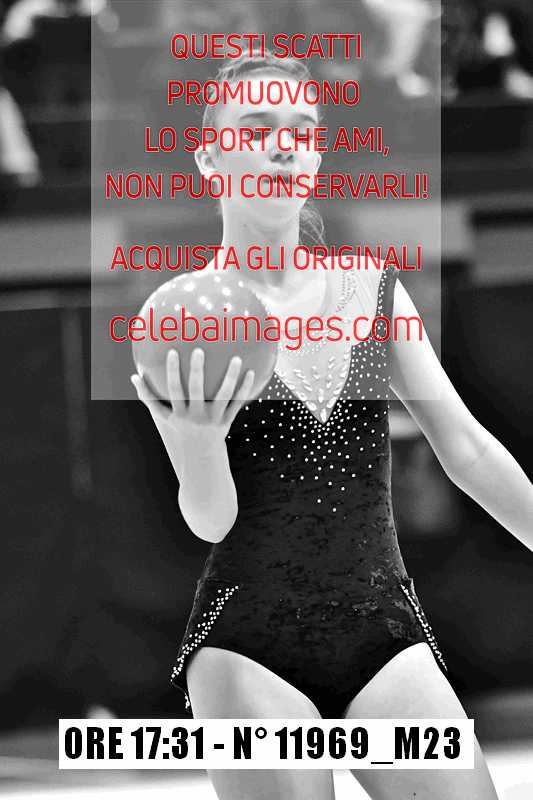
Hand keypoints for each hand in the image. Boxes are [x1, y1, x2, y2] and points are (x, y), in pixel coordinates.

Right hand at [131, 348, 254, 463]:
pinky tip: (252, 372)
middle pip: (196, 390)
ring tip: (237, 358)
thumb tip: (133, 375)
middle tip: (199, 349)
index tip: (172, 351)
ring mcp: (212, 420)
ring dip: (230, 377)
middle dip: (197, 370)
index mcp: (178, 414)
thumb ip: (148, 397)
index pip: (173, 390)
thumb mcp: (161, 418)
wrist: (199, 460)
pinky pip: (236, 403)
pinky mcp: (226, 423)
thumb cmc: (178, 432)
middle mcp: (195, 416)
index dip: (172, 372)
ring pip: (223, 396)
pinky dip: (244, 389)